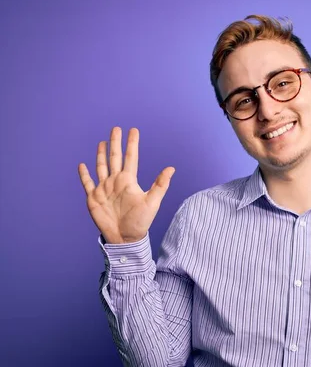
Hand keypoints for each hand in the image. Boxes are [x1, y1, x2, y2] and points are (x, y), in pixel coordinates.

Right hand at [78, 127, 175, 243]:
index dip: (132, 144)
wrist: (125, 237)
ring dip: (101, 155)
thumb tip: (171, 168)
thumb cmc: (140, 221)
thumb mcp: (152, 202)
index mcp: (128, 181)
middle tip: (116, 128)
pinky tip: (82, 165)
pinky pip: (87, 183)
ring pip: (101, 167)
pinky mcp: (93, 198)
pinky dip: (84, 174)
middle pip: (114, 158)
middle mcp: (115, 182)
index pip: (130, 157)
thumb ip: (160, 184)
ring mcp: (104, 189)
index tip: (133, 130)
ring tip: (102, 142)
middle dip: (115, 143)